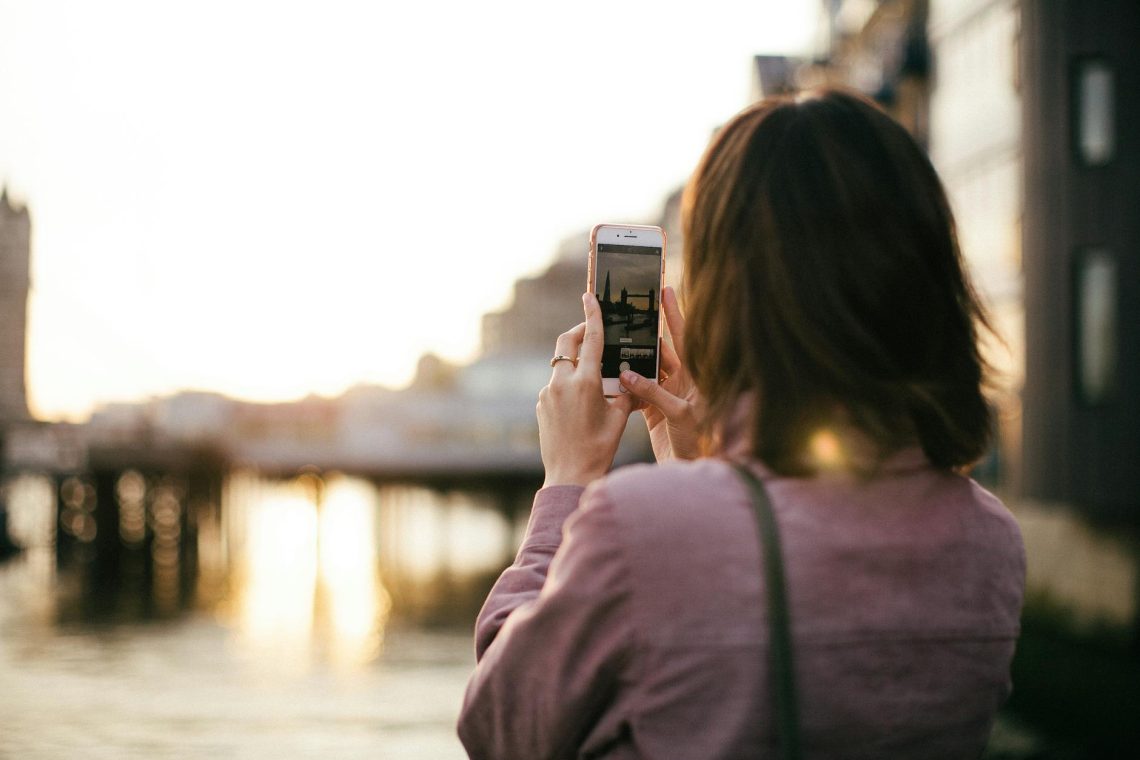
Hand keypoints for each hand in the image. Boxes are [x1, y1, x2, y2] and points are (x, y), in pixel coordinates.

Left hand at [537, 293, 636, 486]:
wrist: (569, 474)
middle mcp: (562, 384)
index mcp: (586, 383)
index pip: (591, 340)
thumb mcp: (620, 417)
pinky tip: (581, 401)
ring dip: (576, 363)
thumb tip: (628, 377)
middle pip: (566, 344)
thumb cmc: (600, 448)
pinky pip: (556, 385)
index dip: (592, 315)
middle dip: (578, 332)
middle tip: (591, 331)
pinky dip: (568, 384)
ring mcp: (547, 394)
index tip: (589, 296)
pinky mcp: (541, 404)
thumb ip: (625, 391)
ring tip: (594, 376)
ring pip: (561, 366)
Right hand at [618, 286, 701, 460]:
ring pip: (646, 371)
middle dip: (644, 335)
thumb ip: (654, 394)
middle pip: (661, 351)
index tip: (665, 289)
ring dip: (631, 362)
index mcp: (695, 376)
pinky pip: (637, 392)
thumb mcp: (680, 415)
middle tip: (627, 314)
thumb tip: (627, 375)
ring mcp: (668, 395)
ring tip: (613, 345)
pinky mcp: (654, 411)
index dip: (675, 312)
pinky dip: (625, 387)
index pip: (685, 337)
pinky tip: (611, 379)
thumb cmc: (700, 443)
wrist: (693, 471)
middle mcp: (682, 382)